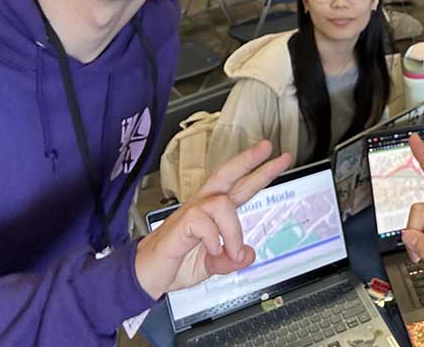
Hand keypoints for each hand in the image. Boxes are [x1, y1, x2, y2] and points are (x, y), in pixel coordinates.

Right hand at [135, 141, 290, 298]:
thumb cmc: (174, 264)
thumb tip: (248, 255)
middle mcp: (202, 207)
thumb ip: (230, 262)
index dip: (260, 172)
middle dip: (248, 160)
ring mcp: (190, 214)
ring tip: (231, 252)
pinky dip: (213, 240)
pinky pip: (202, 222)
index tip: (279, 158)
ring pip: (221, 203)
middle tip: (267, 147)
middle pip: (226, 174)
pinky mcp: (179, 226)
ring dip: (233, 231)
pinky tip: (211, 252)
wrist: (144, 277)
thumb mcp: (210, 267)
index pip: (240, 187)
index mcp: (213, 214)